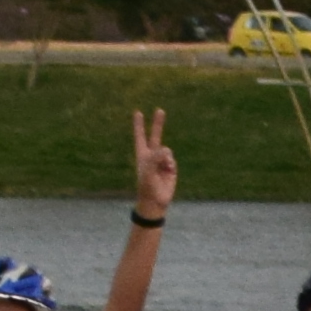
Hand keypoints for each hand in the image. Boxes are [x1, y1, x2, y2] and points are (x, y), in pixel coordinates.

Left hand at [123, 107, 175, 226]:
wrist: (155, 200)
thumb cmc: (147, 186)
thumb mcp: (148, 172)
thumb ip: (155, 159)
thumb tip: (166, 149)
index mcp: (142, 154)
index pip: (140, 136)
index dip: (139, 125)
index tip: (138, 112)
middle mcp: (152, 155)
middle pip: (156, 136)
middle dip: (158, 123)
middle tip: (160, 110)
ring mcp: (162, 160)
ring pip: (167, 151)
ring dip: (166, 159)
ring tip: (162, 170)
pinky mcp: (170, 167)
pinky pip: (172, 159)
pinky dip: (171, 165)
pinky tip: (168, 173)